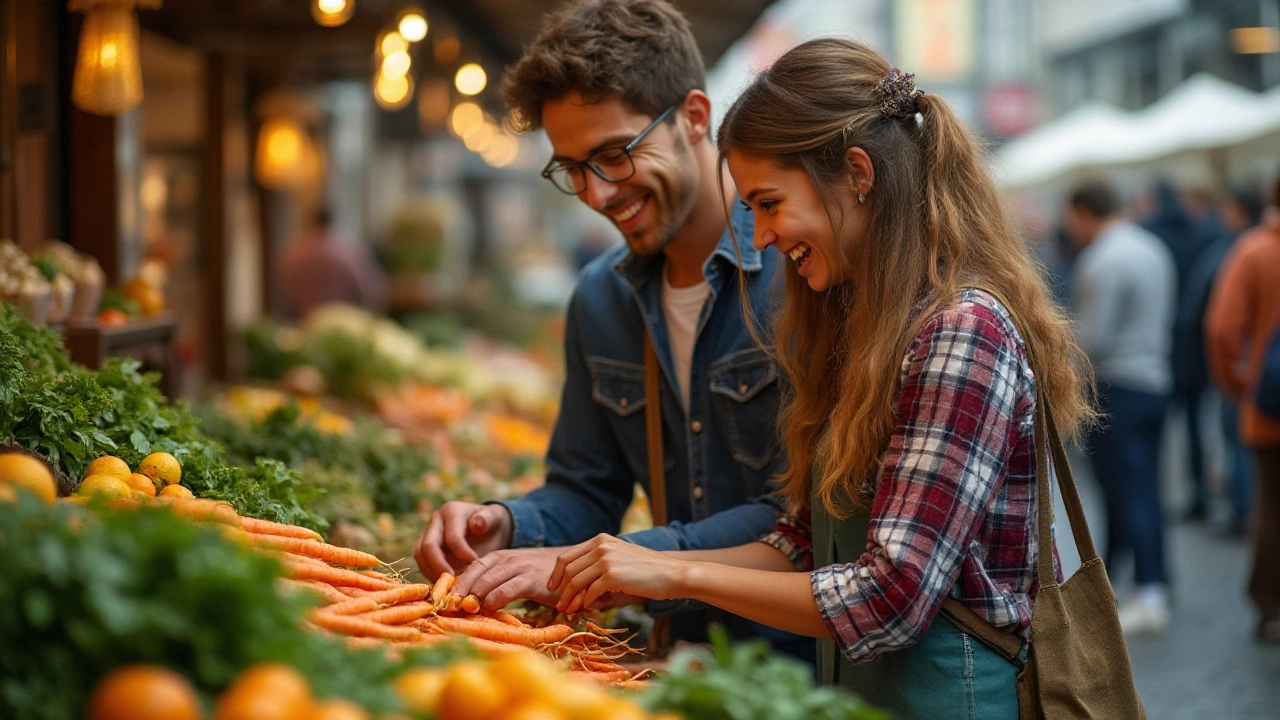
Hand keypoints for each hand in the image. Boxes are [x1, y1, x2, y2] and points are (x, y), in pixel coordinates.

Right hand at [413, 501, 512, 579]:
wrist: (488, 527)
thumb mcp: (495, 517)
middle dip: (440, 567)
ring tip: (450, 585)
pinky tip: (446, 584)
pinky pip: (422, 563)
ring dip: (432, 572)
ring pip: (420, 556)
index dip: (462, 554)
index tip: (475, 566)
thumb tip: (477, 524)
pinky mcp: (425, 548)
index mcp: (451, 511)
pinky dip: (431, 575)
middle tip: (455, 583)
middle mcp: (435, 521)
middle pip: (428, 546)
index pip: (452, 537)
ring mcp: (427, 534)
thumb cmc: (492, 523)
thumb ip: (488, 519)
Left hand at [451, 546, 563, 610]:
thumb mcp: (515, 574)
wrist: (574, 567)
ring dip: (473, 596)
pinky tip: (489, 607)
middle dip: (459, 592)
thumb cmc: (541, 576)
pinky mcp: (533, 579)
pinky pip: (509, 587)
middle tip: (447, 609)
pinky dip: (496, 597)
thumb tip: (470, 602)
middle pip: (475, 573)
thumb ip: (495, 583)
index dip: (455, 585)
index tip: (443, 602)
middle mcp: (506, 559)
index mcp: (499, 558)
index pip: (470, 569)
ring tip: (463, 610)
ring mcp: (519, 567)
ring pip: (488, 579)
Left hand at [549, 534, 688, 613]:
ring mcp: (606, 559)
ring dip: (570, 599)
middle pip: (568, 569)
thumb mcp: (619, 563)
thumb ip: (598, 572)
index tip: (553, 587)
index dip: (557, 574)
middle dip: (561, 590)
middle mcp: (601, 546)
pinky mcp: (612, 575)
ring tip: (568, 611)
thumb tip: (577, 594)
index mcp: (600, 540)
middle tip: (559, 606)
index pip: (568, 556)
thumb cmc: (647, 572)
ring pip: (576, 581)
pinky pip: (590, 591)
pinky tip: (587, 609)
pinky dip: (586, 602)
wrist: (672, 574)